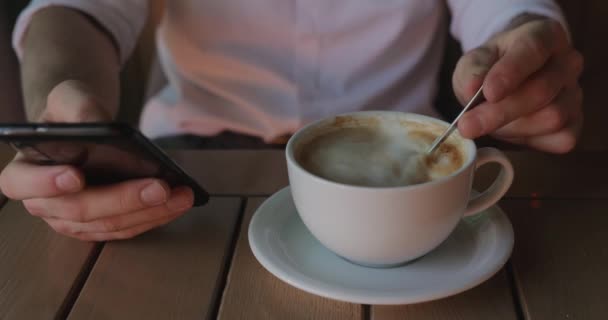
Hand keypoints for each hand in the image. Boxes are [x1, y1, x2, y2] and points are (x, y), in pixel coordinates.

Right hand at [0, 80, 193, 240]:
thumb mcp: (68, 98)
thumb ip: (76, 105)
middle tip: (159, 187)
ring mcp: (72, 221)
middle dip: (123, 199)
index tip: (76, 176)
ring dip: (149, 212)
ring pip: (109, 225)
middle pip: (79, 210)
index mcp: (23, 171)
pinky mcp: (100, 227)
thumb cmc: (72, 114)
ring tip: (181, 194)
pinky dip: (154, 217)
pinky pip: (127, 229)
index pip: (21, 184)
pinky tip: (177, 202)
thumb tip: (96, 124)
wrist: (86, 130)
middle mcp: (44, 204)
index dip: (47, 183)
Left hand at [452, 17, 583, 152]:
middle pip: (541, 91)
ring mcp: (575, 93)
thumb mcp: (474, 61)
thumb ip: (472, 71)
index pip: (533, 50)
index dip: (510, 72)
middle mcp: (567, 62)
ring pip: (551, 117)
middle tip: (467, 126)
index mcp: (545, 35)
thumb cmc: (491, 66)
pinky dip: (529, 141)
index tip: (488, 92)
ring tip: (489, 122)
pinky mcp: (576, 122)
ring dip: (511, 127)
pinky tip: (512, 130)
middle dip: (500, 112)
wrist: (507, 81)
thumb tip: (472, 88)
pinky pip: (559, 139)